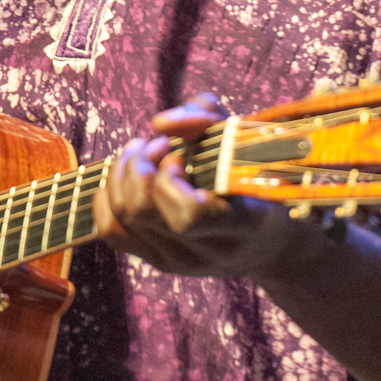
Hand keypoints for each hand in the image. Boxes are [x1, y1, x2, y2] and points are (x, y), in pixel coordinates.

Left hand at [92, 93, 308, 279]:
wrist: (273, 242)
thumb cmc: (260, 178)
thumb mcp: (246, 139)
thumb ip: (207, 118)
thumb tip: (160, 123)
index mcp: (242, 224)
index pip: (187, 215)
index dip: (170, 178)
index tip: (181, 155)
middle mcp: (208, 251)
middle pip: (142, 213)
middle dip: (138, 165)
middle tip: (159, 146)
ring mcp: (180, 261)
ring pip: (121, 218)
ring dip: (123, 174)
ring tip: (144, 153)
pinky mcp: (158, 260)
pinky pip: (110, 229)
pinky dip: (107, 194)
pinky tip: (128, 175)